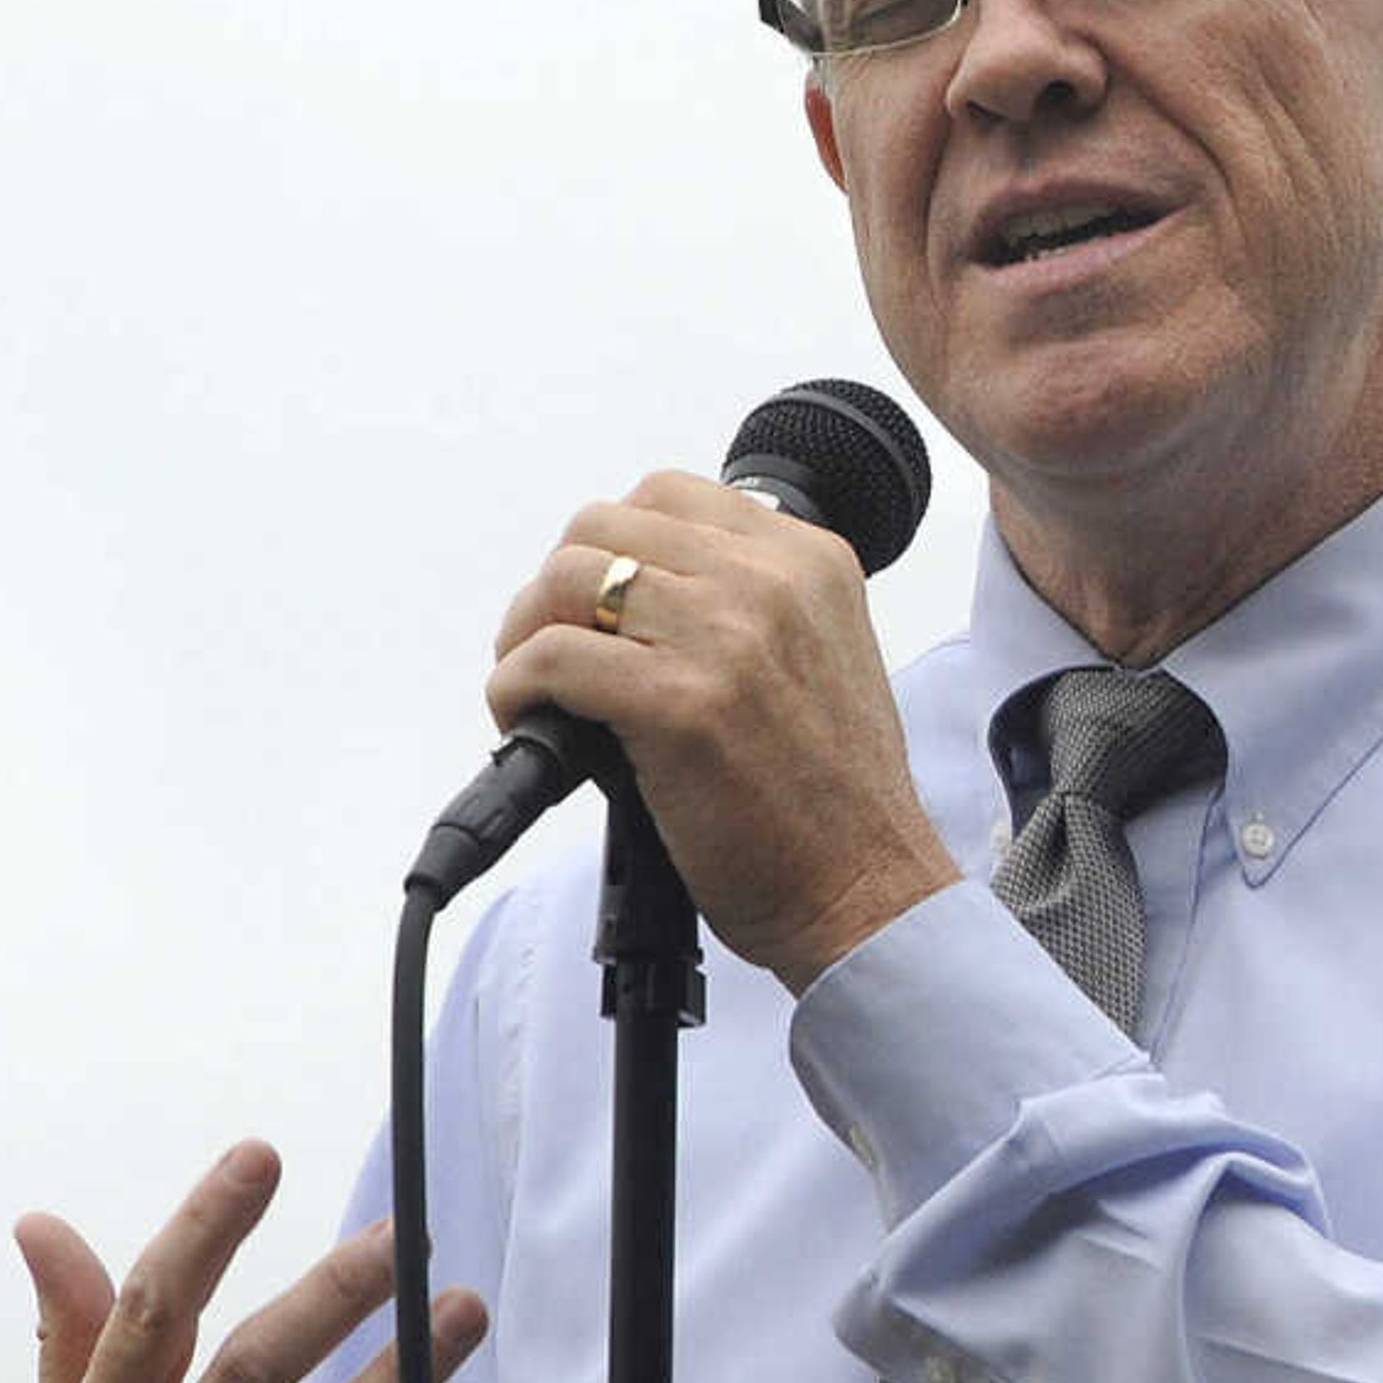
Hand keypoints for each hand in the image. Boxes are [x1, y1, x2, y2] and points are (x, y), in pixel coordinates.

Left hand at [486, 470, 964, 989]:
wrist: (865, 888)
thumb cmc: (832, 797)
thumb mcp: (822, 653)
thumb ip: (754, 602)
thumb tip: (635, 587)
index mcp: (810, 560)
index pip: (667, 494)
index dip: (614, 548)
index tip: (605, 607)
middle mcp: (773, 581)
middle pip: (602, 525)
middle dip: (559, 589)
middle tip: (556, 652)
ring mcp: (727, 637)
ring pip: (566, 579)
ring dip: (526, 635)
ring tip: (538, 692)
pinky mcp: (679, 705)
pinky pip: (550, 659)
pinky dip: (516, 690)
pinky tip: (530, 724)